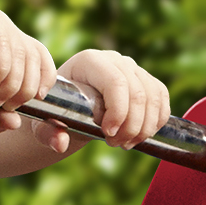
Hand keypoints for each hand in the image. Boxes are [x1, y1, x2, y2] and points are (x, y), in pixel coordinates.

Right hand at [0, 0, 56, 135]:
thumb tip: (14, 123)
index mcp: (2, 37)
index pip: (39, 54)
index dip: (42, 80)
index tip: (28, 101)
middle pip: (33, 56)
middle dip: (23, 90)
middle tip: (1, 106)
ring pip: (22, 53)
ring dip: (11, 86)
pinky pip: (2, 46)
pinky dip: (0, 71)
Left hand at [51, 49, 171, 151]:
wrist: (69, 109)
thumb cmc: (55, 114)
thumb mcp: (44, 124)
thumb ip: (47, 133)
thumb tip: (60, 143)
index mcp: (89, 62)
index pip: (116, 82)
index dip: (119, 112)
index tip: (108, 135)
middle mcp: (114, 60)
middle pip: (138, 93)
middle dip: (131, 126)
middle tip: (115, 144)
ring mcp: (133, 69)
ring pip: (153, 97)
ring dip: (144, 128)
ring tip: (125, 143)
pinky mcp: (146, 81)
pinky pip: (161, 99)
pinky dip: (156, 121)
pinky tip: (139, 135)